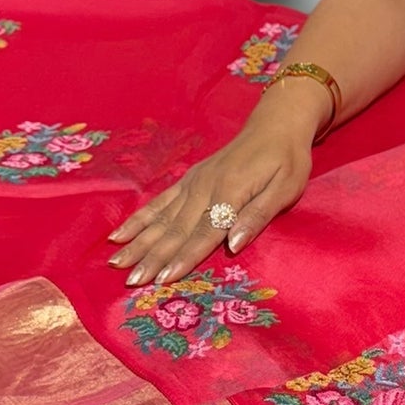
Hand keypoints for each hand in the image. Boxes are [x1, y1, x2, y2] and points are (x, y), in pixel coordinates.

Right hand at [107, 117, 313, 286]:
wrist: (275, 124)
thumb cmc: (287, 160)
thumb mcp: (285, 188)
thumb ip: (258, 216)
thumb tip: (234, 245)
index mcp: (230, 192)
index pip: (204, 233)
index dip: (183, 258)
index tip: (163, 279)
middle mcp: (205, 187)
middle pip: (176, 230)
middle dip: (152, 257)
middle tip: (130, 280)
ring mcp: (193, 183)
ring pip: (162, 218)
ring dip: (139, 242)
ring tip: (116, 262)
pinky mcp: (189, 180)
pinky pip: (160, 202)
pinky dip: (139, 219)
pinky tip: (121, 234)